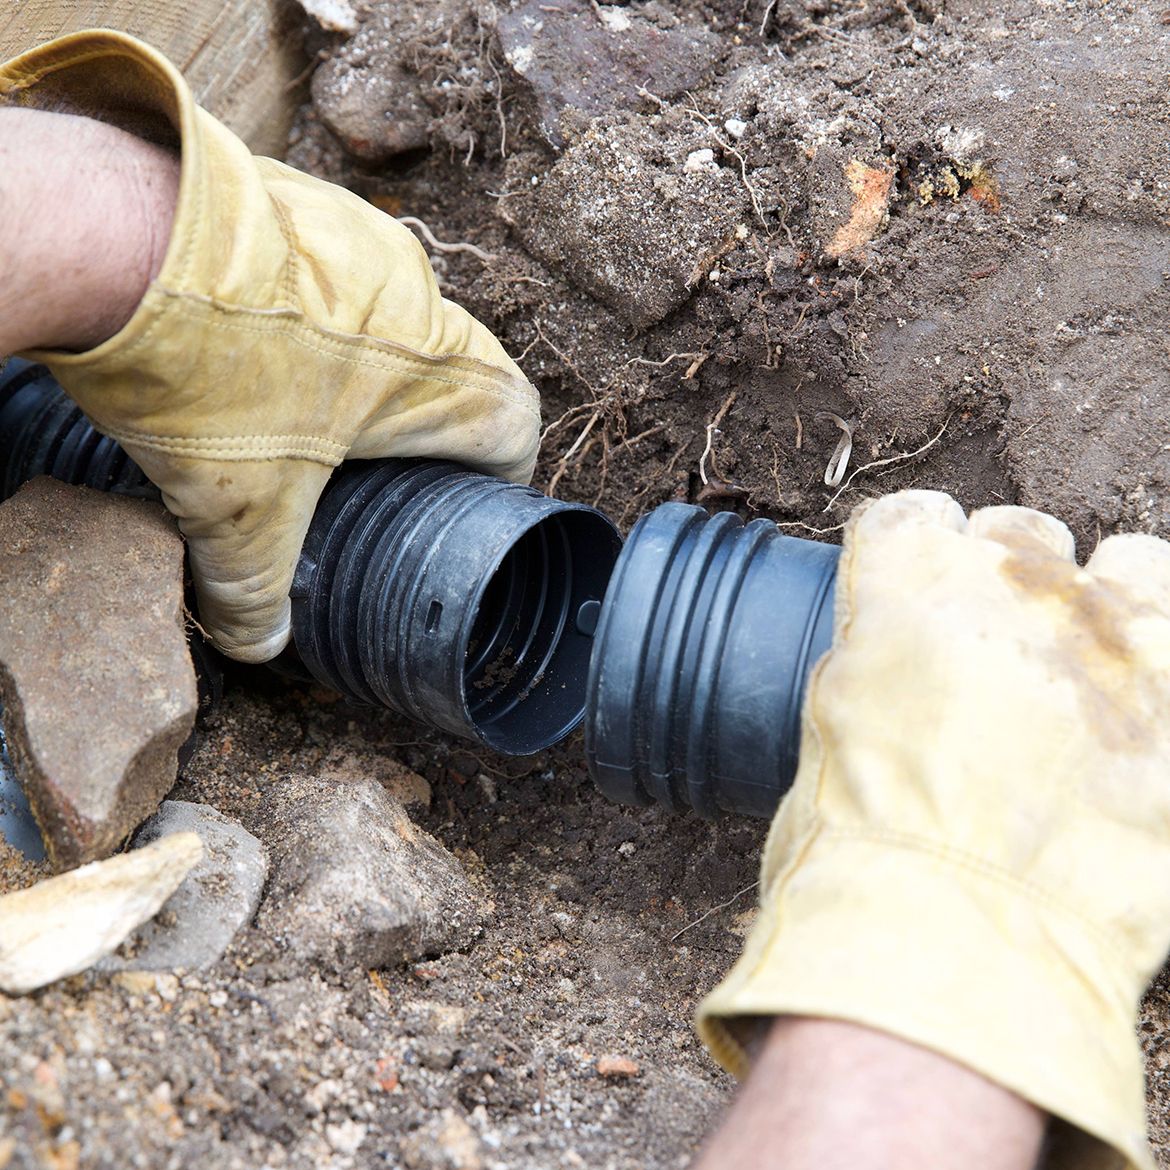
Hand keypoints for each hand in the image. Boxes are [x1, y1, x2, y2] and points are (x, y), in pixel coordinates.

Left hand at [0, 31, 538, 662]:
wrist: (117, 237)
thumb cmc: (208, 376)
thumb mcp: (235, 511)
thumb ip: (254, 593)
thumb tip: (256, 643)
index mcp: (436, 375)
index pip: (515, 419)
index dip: (504, 467)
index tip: (467, 494)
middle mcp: (418, 298)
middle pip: (452, 368)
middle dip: (418, 418)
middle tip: (367, 461)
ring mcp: (362, 238)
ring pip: (389, 311)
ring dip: (360, 356)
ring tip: (296, 396)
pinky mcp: (305, 201)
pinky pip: (332, 265)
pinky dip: (308, 305)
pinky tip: (248, 333)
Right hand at [698, 491, 1169, 1169]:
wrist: (949, 938)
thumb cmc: (858, 857)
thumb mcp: (825, 741)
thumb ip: (868, 679)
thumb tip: (890, 682)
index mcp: (901, 586)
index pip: (912, 519)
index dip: (918, 552)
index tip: (922, 587)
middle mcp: (1008, 585)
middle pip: (1019, 528)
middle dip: (1010, 578)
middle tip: (1004, 645)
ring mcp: (1107, 640)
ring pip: (1131, 562)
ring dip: (1110, 604)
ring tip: (1096, 671)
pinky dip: (1162, 673)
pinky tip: (1140, 721)